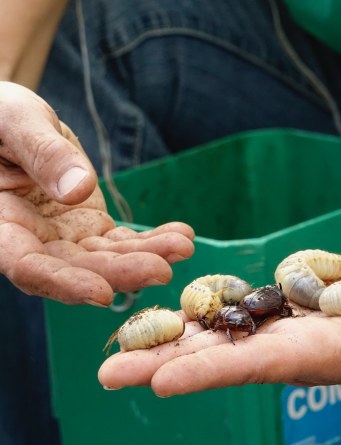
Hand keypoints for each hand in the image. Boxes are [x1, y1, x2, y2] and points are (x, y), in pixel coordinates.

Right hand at [0, 81, 194, 304]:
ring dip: (145, 257)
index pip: (27, 265)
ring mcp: (64, 236)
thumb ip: (41, 153)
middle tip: (163, 271)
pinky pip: (122, 240)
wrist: (14, 121)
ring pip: (106, 258)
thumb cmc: (0, 116)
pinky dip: (151, 240)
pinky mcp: (89, 226)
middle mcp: (33, 239)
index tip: (101, 293)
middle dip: (120, 273)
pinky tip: (180, 236)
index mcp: (1, 222)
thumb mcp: (14, 120)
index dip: (63, 283)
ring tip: (183, 247)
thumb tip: (77, 190)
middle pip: (77, 269)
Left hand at [98, 285, 340, 395]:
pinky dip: (189, 313)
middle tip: (107, 375)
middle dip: (161, 365)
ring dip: (162, 340)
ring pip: (208, 335)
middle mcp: (277, 349)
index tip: (159, 383)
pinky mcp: (268, 314)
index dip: (207, 373)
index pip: (251, 367)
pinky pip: (222, 312)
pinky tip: (156, 312)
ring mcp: (269, 331)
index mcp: (308, 356)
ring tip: (115, 346)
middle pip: (212, 357)